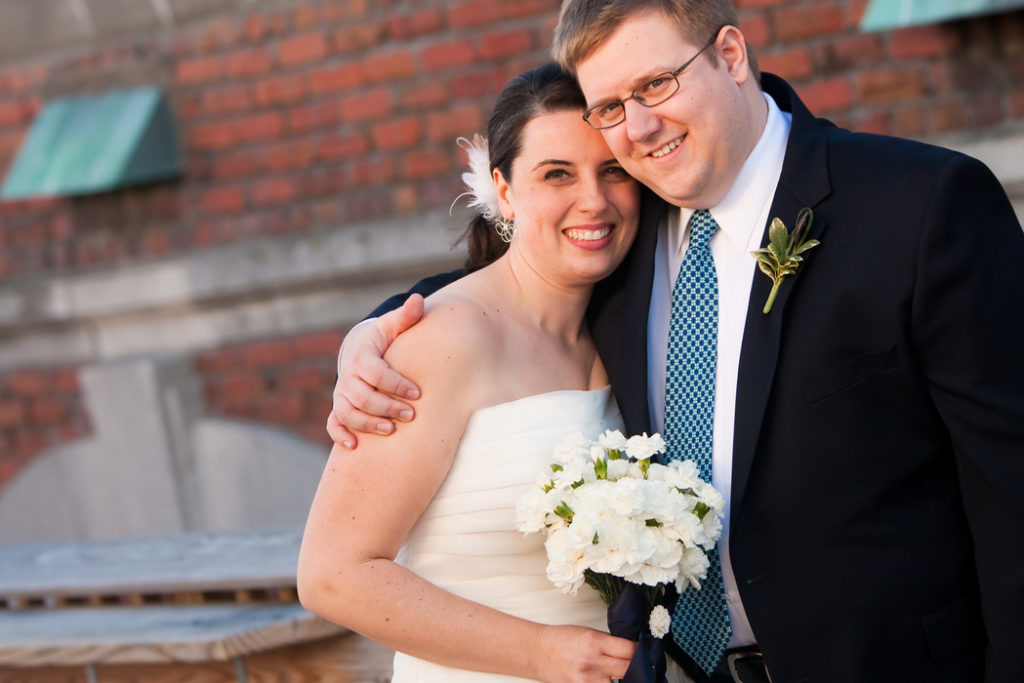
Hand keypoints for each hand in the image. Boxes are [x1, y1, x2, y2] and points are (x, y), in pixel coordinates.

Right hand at [327, 294, 424, 448]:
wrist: (360, 349)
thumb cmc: (384, 339)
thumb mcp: (393, 325)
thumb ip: (407, 316)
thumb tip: (418, 300)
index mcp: (362, 356)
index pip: (376, 372)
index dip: (395, 384)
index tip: (417, 393)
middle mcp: (348, 376)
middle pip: (361, 395)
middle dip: (385, 406)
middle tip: (411, 415)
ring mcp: (342, 393)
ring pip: (347, 412)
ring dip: (367, 423)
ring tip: (391, 430)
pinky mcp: (339, 406)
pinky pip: (333, 423)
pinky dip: (340, 435)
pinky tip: (354, 446)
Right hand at [532, 624, 635, 682]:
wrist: (538, 652)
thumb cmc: (561, 639)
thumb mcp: (588, 633)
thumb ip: (610, 643)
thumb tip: (631, 650)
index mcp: (594, 642)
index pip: (629, 650)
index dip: (639, 651)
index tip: (641, 651)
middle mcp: (592, 663)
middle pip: (628, 669)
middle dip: (635, 666)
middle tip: (636, 663)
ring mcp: (587, 681)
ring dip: (621, 678)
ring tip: (616, 671)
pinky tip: (606, 678)